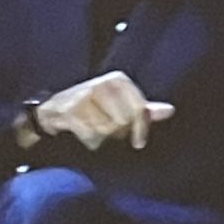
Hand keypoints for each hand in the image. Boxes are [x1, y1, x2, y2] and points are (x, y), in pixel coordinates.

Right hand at [34, 71, 175, 151]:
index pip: (139, 109)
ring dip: (102, 138)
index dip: (141, 129)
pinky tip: (83, 135)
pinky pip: (89, 135)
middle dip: (117, 133)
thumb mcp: (121, 105)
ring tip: (94, 131)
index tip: (138, 142)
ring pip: (106, 130)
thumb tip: (169, 110)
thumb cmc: (94, 108)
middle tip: (107, 131)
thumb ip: (144, 110)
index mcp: (119, 80)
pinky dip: (89, 141)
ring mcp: (85, 94)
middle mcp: (103, 83)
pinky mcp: (70, 110)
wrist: (53, 110)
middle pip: (123, 121)